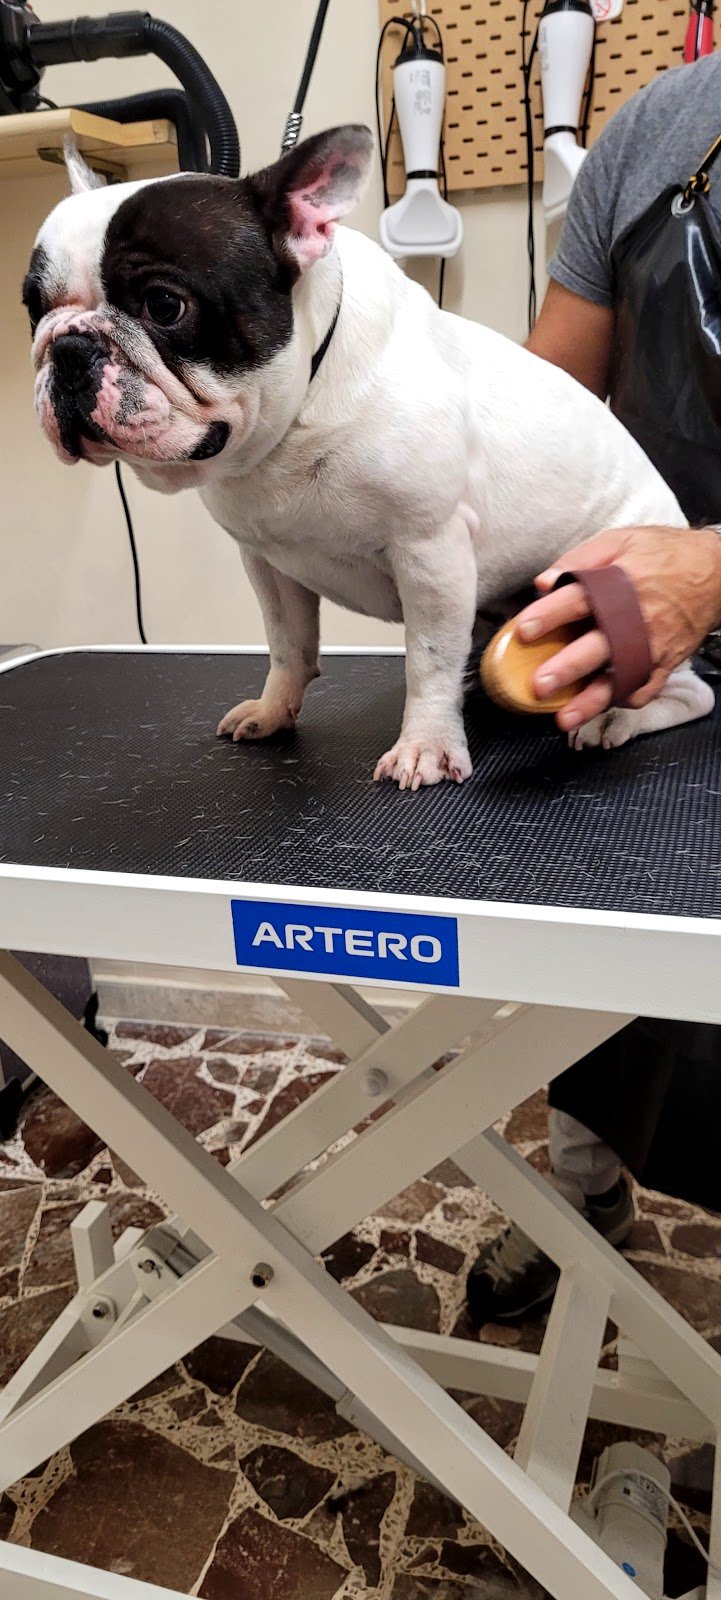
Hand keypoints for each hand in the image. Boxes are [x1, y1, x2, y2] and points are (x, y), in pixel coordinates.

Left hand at [515, 525, 720, 730]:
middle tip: (540, 685)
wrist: (716, 573)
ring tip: (564, 719)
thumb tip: (543, 583)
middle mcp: (636, 619)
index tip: (523, 631)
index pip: (579, 600)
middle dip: (568, 668)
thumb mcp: (621, 540)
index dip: (549, 615)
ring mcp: (653, 645)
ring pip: (620, 679)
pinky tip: (600, 706)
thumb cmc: (663, 554)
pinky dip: (623, 701)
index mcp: (620, 584)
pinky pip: (645, 689)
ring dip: (591, 702)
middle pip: (598, 647)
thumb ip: (580, 559)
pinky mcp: (666, 662)